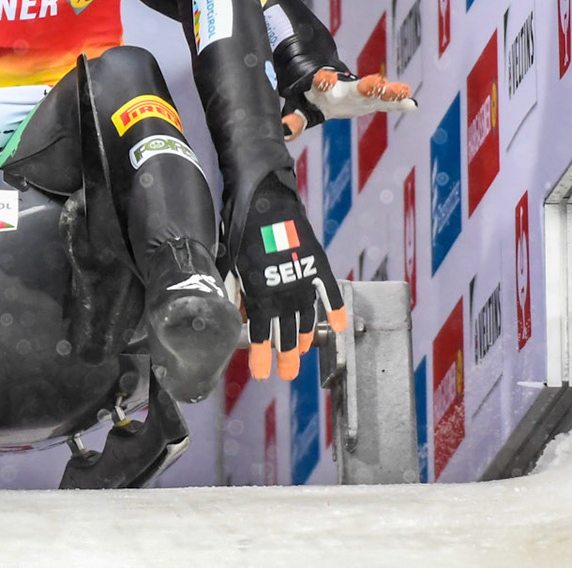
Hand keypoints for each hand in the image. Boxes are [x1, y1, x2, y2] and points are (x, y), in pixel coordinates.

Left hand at [230, 173, 344, 380]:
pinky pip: (330, 292)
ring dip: (305, 336)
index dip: (262, 355)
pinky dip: (336, 309)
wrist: (263, 198)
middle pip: (287, 332)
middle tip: (288, 372)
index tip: (263, 373)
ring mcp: (303, 278)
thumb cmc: (240, 230)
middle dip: (286, 355)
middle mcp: (283, 291)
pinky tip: (340, 325)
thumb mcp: (230, 263)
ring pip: (307, 316)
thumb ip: (233, 291)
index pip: (260, 333)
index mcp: (259, 293)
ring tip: (304, 350)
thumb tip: (233, 313)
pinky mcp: (318, 263)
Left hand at [283, 69, 415, 137]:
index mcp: (321, 88)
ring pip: (374, 93)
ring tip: (404, 93)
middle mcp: (343, 89)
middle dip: (366, 87)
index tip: (325, 78)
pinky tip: (412, 104)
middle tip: (377, 84)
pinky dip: (397, 103)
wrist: (322, 80)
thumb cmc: (308, 97)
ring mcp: (358, 92)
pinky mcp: (370, 99)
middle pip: (355, 88)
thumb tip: (286, 133)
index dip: (323, 82)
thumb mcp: (298, 108)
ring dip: (387, 94)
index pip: (321, 84)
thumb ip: (294, 120)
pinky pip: (385, 101)